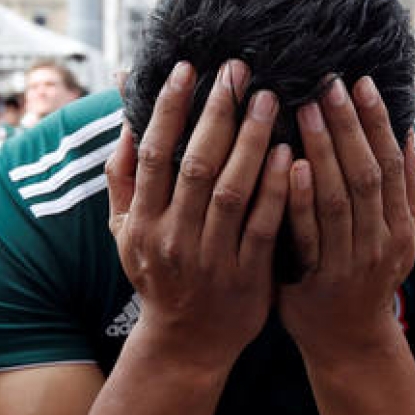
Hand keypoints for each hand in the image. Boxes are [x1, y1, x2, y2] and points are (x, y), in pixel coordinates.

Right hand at [106, 59, 290, 370]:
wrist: (186, 345)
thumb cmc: (159, 278)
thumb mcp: (127, 234)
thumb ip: (123, 179)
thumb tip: (127, 122)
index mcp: (142, 222)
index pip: (154, 154)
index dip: (170, 109)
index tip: (188, 69)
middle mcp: (173, 237)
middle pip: (195, 165)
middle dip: (217, 114)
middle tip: (239, 70)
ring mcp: (211, 258)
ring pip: (231, 191)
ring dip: (251, 141)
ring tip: (270, 99)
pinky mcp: (247, 275)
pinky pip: (263, 225)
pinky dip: (276, 189)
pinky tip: (290, 153)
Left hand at [277, 75, 414, 358]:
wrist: (349, 344)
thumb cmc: (363, 280)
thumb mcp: (396, 237)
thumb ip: (404, 190)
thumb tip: (409, 133)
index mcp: (401, 226)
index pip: (391, 163)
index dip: (377, 122)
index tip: (360, 82)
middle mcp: (382, 242)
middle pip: (367, 174)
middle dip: (349, 125)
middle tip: (328, 83)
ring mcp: (352, 262)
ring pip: (341, 198)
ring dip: (325, 151)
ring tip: (307, 109)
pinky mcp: (320, 280)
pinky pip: (310, 234)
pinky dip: (302, 199)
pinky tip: (291, 165)